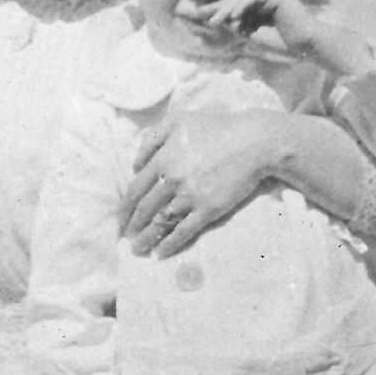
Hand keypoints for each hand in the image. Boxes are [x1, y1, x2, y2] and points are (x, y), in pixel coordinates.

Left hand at [121, 109, 276, 256]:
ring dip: (146, 239)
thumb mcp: (179, 121)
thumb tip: (134, 165)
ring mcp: (190, 196)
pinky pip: (184, 231)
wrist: (254, 142)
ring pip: (161, 223)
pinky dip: (170, 244)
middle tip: (126, 237)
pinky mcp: (208, 209)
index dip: (125, 207)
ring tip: (138, 250)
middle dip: (132, 226)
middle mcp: (172, 179)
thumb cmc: (217, 128)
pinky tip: (161, 253)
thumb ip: (151, 138)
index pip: (135, 189)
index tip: (121, 219)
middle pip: (144, 209)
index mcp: (163, 159)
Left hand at [206, 0, 317, 52]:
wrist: (306, 46)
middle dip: (217, 9)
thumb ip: (240, 30)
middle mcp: (264, 1)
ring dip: (227, 10)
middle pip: (236, 3)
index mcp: (259, 11)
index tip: (201, 19)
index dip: (218, 14)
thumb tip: (222, 26)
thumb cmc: (285, 46)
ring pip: (243, 1)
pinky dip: (243, 6)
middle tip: (198, 13)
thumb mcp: (256, 38)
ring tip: (214, 20)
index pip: (235, 11)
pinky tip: (233, 15)